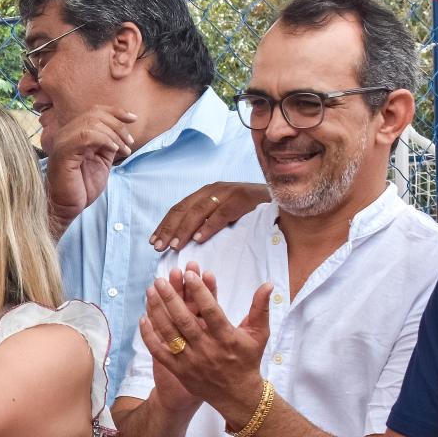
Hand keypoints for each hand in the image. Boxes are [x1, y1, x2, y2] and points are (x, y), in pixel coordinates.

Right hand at [44, 106, 137, 233]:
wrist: (67, 206)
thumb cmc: (81, 186)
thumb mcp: (101, 160)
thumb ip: (108, 143)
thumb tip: (121, 130)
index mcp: (73, 133)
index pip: (94, 111)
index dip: (116, 111)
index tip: (133, 119)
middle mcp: (65, 133)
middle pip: (95, 114)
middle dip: (118, 126)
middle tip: (129, 143)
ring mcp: (62, 142)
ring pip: (92, 123)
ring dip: (114, 135)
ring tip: (123, 150)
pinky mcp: (63, 152)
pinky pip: (87, 136)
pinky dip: (105, 140)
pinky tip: (114, 151)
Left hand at [139, 263, 271, 424]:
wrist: (237, 395)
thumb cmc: (248, 360)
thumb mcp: (258, 334)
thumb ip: (261, 308)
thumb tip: (268, 284)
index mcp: (227, 338)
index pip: (212, 311)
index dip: (200, 292)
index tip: (190, 275)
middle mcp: (207, 349)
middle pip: (185, 320)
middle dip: (171, 298)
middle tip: (160, 280)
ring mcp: (190, 360)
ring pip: (169, 333)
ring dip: (157, 311)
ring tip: (150, 292)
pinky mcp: (178, 370)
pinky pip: (159, 351)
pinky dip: (149, 335)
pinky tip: (143, 318)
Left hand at [150, 182, 270, 251]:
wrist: (284, 199)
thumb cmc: (252, 212)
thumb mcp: (225, 214)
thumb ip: (206, 220)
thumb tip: (182, 240)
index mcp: (207, 193)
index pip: (179, 209)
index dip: (165, 225)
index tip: (152, 242)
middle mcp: (215, 189)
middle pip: (185, 209)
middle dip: (169, 229)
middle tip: (158, 247)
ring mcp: (230, 192)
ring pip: (199, 211)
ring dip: (184, 229)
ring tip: (174, 245)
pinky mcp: (244, 198)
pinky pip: (222, 213)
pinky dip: (209, 226)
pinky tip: (198, 239)